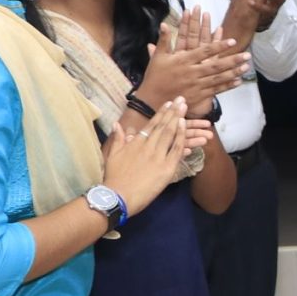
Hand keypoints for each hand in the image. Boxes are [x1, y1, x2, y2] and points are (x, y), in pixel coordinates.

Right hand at [100, 97, 191, 216]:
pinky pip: (176, 150)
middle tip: (181, 99)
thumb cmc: (114, 178)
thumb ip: (118, 139)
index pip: (150, 125)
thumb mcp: (112, 155)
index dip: (161, 113)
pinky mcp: (165, 168)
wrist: (117, 196)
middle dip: (172, 111)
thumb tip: (116, 124)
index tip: (168, 103)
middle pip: (162, 126)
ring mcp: (157, 156)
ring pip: (169, 134)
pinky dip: (181, 137)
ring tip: (184, 107)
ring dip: (178, 119)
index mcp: (135, 143)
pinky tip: (185, 127)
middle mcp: (147, 146)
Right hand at [135, 5, 246, 112]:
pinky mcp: (198, 95)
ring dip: (234, 72)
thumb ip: (164, 40)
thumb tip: (165, 23)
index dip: (219, 46)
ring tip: (246, 66)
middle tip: (247, 54)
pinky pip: (215, 90)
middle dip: (233, 60)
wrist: (151, 100)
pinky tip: (238, 81)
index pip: (204, 51)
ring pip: (218, 78)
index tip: (232, 41)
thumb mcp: (158, 57)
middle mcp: (192, 73)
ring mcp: (196, 85)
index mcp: (183, 61)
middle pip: (216, 65)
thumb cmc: (155, 76)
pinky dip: (227, 86)